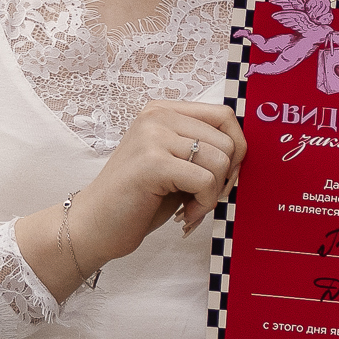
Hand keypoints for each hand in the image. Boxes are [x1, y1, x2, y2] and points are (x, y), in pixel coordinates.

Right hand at [17, 100, 245, 297]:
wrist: (93, 227)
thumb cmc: (138, 200)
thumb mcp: (175, 163)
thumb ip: (202, 149)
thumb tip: (245, 151)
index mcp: (163, 111)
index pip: (225, 116)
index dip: (237, 150)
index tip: (223, 178)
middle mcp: (157, 116)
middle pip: (228, 141)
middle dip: (226, 178)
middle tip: (203, 198)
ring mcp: (152, 137)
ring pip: (220, 161)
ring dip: (213, 194)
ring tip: (190, 207)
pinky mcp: (152, 163)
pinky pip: (205, 181)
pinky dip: (203, 204)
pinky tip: (183, 215)